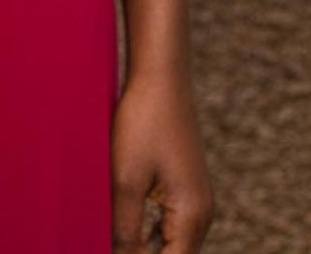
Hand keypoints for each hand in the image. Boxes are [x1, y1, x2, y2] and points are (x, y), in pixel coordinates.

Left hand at [112, 72, 213, 252]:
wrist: (161, 74)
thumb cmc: (142, 121)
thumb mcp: (126, 180)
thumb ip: (124, 231)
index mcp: (192, 216)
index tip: (110, 251)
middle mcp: (202, 215)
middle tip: (108, 245)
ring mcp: (196, 201)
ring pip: (171, 246)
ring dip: (144, 251)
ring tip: (113, 243)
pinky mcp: (185, 188)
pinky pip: (169, 227)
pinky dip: (149, 237)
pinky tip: (125, 235)